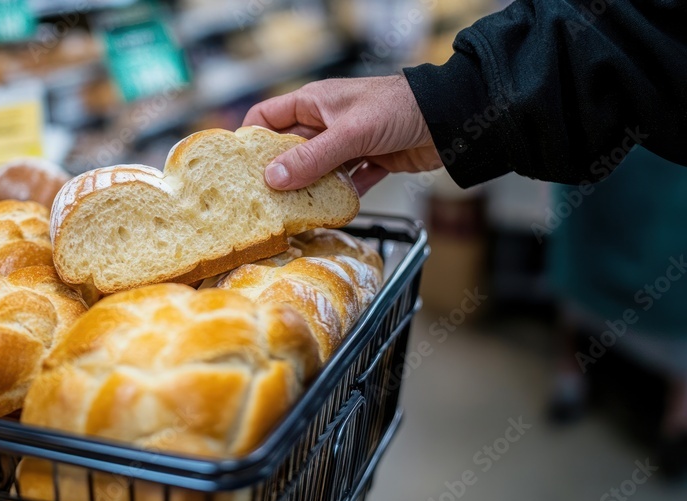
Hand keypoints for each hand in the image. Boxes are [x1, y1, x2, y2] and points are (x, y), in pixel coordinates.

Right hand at [243, 75, 441, 194]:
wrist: (451, 118)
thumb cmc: (400, 108)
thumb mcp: (349, 133)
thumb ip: (311, 158)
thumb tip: (271, 178)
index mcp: (314, 102)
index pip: (268, 118)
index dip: (249, 139)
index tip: (235, 167)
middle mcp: (327, 122)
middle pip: (290, 149)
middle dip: (277, 173)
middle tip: (260, 201)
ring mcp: (348, 143)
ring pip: (317, 170)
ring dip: (308, 189)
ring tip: (290, 213)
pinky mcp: (370, 161)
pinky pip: (346, 182)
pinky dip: (340, 196)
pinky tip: (331, 212)